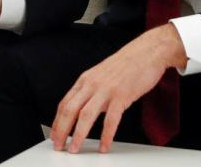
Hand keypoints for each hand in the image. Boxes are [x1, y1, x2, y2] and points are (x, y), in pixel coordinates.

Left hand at [50, 24, 186, 153]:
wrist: (146, 52)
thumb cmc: (126, 65)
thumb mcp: (101, 76)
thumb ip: (91, 92)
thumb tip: (84, 111)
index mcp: (85, 80)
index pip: (64, 104)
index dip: (57, 122)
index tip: (54, 135)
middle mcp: (92, 84)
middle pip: (70, 110)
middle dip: (62, 130)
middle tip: (59, 146)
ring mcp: (106, 90)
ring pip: (86, 115)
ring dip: (78, 135)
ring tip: (75, 149)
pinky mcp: (122, 95)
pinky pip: (111, 120)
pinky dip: (106, 135)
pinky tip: (104, 146)